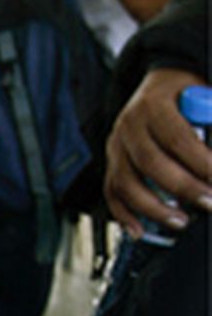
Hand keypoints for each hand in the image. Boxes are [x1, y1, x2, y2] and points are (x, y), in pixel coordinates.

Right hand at [105, 68, 211, 236]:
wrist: (161, 85)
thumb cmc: (186, 93)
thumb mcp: (206, 98)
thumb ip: (210, 122)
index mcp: (154, 105)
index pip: (177, 138)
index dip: (201, 163)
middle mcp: (129, 125)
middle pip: (151, 163)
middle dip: (183, 188)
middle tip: (209, 202)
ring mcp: (117, 145)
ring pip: (127, 182)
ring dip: (154, 207)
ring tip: (180, 221)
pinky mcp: (112, 162)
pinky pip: (112, 192)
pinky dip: (123, 215)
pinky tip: (138, 230)